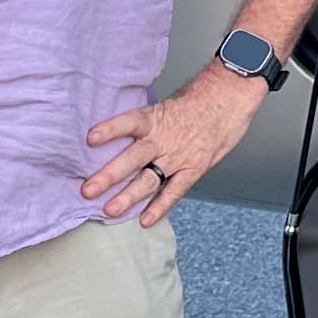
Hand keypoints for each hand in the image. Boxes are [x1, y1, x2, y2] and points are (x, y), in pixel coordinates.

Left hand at [81, 62, 265, 227]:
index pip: (128, 123)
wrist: (230, 96)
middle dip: (109, 175)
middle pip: (132, 158)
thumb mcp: (169, 102)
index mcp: (155, 118)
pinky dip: (160, 206)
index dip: (110, 130)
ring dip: (128, 196)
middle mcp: (164, 138)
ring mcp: (179, 156)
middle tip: (87, 189)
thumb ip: (148, 121)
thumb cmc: (199, 98)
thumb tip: (123, 132)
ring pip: (149, 179)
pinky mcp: (194, 168)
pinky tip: (145, 220)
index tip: (90, 139)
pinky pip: (175, 190)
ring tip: (109, 210)